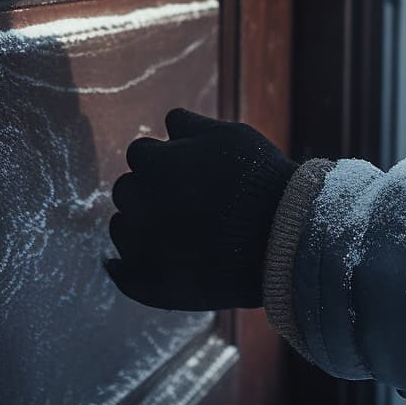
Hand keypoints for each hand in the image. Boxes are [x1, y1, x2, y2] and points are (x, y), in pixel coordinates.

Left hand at [106, 109, 296, 309]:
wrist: (282, 239)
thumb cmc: (258, 182)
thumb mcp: (230, 135)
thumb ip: (191, 126)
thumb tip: (167, 122)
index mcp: (154, 162)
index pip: (140, 153)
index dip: (164, 161)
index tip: (185, 173)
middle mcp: (138, 200)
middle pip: (127, 190)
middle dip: (149, 192)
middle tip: (184, 203)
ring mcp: (140, 243)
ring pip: (122, 228)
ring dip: (140, 227)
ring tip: (181, 234)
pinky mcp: (149, 282)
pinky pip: (123, 273)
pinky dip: (129, 267)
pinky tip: (148, 263)